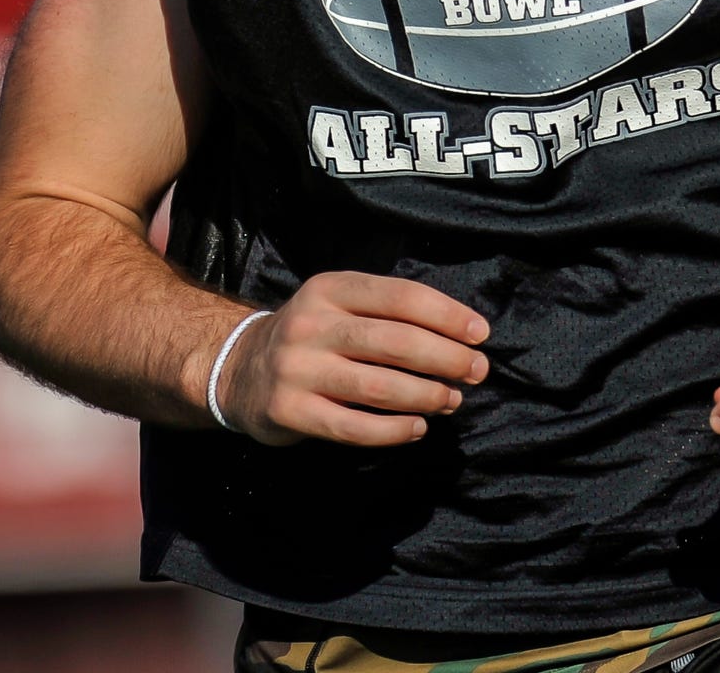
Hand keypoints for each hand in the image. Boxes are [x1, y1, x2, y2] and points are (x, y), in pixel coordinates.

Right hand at [219, 271, 490, 446]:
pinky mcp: (289, 411)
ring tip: (452, 400)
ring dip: (426, 395)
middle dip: (445, 358)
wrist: (238, 370)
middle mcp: (311, 324)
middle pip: (394, 341)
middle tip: (476, 371)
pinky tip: (417, 428)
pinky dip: (393, 431)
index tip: (481, 334)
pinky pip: (352, 427)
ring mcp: (297, 369)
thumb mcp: (338, 305)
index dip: (447, 315)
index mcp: (331, 289)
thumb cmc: (313, 337)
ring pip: (377, 386)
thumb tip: (461, 336)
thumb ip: (388, 313)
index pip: (400, 297)